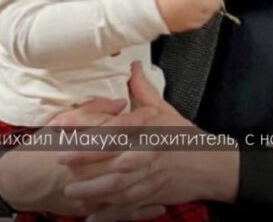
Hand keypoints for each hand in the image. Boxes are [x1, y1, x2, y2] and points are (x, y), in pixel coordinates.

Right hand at [0, 97, 159, 218]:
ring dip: (151, 180)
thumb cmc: (43, 147)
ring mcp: (90, 192)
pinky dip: (140, 210)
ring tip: (172, 172)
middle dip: (152, 149)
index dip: (138, 121)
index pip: (116, 130)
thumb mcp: (63, 122)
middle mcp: (88, 169)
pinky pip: (119, 212)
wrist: (20, 180)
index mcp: (83, 144)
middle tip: (174, 140)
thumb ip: (93, 110)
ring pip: (127, 187)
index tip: (156, 113)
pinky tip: (159, 206)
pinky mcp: (90, 209)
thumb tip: (119, 102)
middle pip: (126, 159)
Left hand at [63, 62, 239, 221]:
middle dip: (87, 163)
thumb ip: (143, 91)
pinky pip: (130, 207)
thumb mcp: (165, 110)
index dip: (93, 130)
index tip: (68, 131)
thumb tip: (132, 66)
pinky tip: (92, 218)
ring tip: (71, 192)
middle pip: (116, 160)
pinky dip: (112, 214)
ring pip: (121, 187)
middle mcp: (151, 153)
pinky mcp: (154, 196)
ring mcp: (153, 177)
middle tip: (60, 162)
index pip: (118, 130)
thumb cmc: (185, 137)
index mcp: (151, 130)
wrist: (212, 166)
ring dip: (94, 191)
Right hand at [150, 0, 226, 32]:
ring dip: (209, 6)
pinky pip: (202, 21)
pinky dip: (201, 16)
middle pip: (218, 1)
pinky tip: (192, 11)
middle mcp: (199, 4)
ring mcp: (194, 16)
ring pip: (212, 12)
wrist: (143, 10)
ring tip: (198, 1)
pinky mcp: (188, 26)